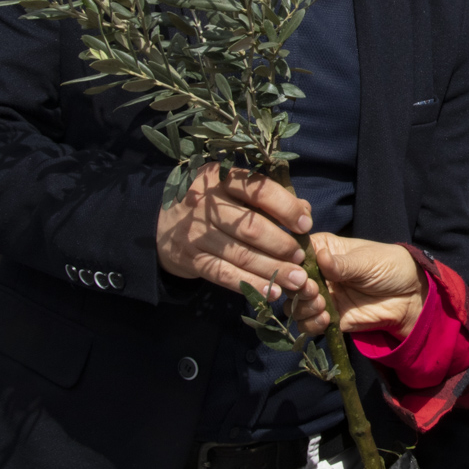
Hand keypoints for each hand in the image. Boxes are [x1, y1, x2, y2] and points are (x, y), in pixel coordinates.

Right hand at [155, 165, 317, 303]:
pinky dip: (251, 285)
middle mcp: (206, 204)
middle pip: (251, 227)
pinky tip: (272, 292)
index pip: (258, 190)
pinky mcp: (191, 259)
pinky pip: (225, 274)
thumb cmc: (212, 204)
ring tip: (296, 280)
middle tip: (301, 257)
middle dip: (282, 245)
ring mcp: (196, 233)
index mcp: (220, 177)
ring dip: (272, 269)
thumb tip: (304, 211)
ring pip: (241, 254)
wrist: (162, 224)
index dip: (286, 208)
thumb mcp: (233, 189)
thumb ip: (269, 197)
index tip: (306, 225)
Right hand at [295, 233, 422, 336]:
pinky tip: (325, 319)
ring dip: (302, 307)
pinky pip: (308, 324)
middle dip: (296, 288)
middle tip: (312, 290)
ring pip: (294, 305)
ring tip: (322, 305)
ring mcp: (322, 296)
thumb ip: (341, 264)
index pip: (294, 253)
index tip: (298, 270)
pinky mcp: (328, 317)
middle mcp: (316, 273)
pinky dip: (311, 324)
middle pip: (290, 282)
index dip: (290, 262)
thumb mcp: (366, 261)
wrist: (410, 297)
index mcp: (323, 250)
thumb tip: (320, 257)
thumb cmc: (389, 266)